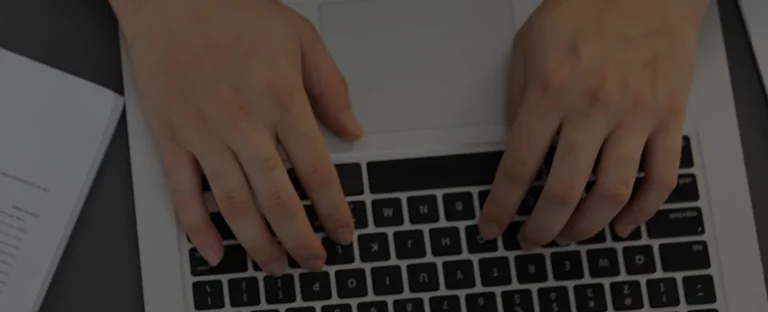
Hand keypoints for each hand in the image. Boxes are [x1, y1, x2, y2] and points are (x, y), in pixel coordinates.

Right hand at [113, 0, 362, 273]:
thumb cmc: (234, 11)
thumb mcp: (301, 38)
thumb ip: (331, 88)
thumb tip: (352, 130)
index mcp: (281, 98)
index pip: (317, 171)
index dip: (334, 211)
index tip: (343, 232)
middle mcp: (244, 121)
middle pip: (278, 200)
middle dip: (300, 241)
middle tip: (313, 262)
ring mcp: (204, 133)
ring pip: (235, 205)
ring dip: (258, 244)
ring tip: (275, 266)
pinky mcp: (171, 137)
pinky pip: (183, 193)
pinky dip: (198, 228)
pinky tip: (216, 250)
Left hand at [479, 0, 708, 246]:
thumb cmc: (584, 10)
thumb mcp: (528, 48)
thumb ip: (518, 102)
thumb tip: (517, 154)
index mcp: (551, 90)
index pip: (517, 166)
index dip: (501, 206)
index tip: (492, 226)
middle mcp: (593, 107)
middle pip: (563, 192)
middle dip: (541, 229)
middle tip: (531, 239)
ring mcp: (635, 116)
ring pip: (612, 194)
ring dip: (586, 228)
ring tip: (570, 236)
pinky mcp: (668, 118)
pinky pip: (661, 178)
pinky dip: (643, 211)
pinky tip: (624, 223)